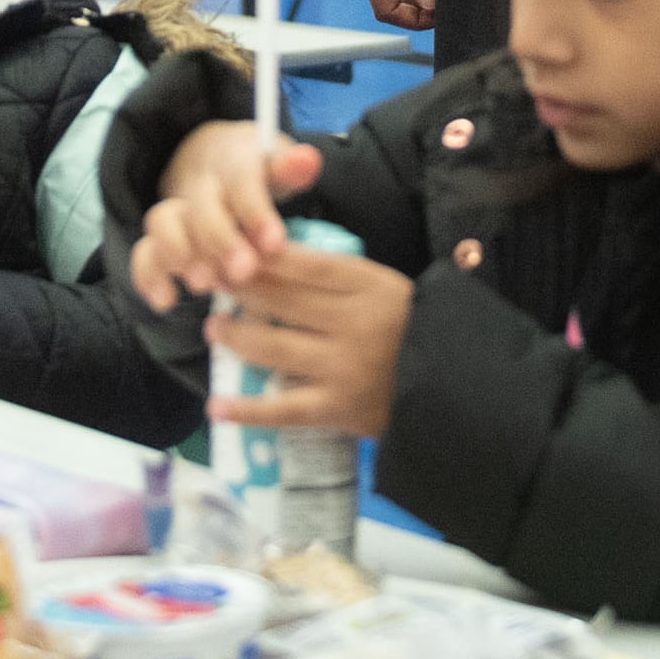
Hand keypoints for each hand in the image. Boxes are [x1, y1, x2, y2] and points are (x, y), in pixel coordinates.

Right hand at [127, 120, 317, 308]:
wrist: (211, 159)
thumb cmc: (254, 172)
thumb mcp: (276, 166)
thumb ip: (290, 169)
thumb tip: (308, 160)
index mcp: (233, 164)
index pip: (242, 182)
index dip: (256, 214)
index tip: (274, 244)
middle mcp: (199, 185)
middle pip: (201, 207)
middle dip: (220, 241)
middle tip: (243, 272)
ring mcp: (175, 210)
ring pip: (162, 221)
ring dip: (179, 254)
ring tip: (203, 286)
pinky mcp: (158, 237)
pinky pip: (143, 251)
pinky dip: (148, 276)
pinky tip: (166, 301)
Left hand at [202, 244, 410, 436]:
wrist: (451, 385)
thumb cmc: (407, 329)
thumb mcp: (383, 287)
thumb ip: (336, 276)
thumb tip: (273, 257)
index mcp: (369, 286)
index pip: (305, 264)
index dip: (262, 257)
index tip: (230, 249)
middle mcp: (354, 323)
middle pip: (282, 301)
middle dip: (238, 289)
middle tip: (208, 282)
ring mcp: (343, 368)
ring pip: (274, 348)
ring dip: (236, 337)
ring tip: (214, 329)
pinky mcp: (337, 408)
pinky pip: (284, 409)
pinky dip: (248, 410)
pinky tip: (217, 406)